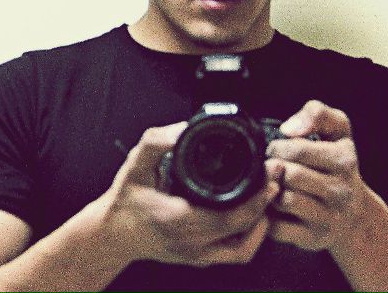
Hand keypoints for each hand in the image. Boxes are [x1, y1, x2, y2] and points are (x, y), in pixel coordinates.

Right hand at [104, 122, 282, 266]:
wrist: (112, 233)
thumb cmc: (126, 199)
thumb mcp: (135, 163)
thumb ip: (157, 142)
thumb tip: (184, 129)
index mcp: (179, 221)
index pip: (232, 217)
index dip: (258, 196)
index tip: (269, 172)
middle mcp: (191, 245)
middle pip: (246, 233)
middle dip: (266, 203)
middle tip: (275, 177)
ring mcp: (196, 256)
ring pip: (245, 250)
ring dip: (261, 223)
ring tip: (267, 194)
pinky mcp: (199, 259)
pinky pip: (235, 254)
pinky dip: (250, 236)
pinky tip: (252, 214)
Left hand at [265, 100, 368, 251]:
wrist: (354, 213)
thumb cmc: (336, 163)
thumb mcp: (337, 130)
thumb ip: (316, 113)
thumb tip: (289, 128)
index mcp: (344, 160)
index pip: (298, 150)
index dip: (278, 147)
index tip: (276, 149)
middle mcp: (341, 191)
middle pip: (289, 175)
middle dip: (272, 167)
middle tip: (270, 166)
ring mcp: (328, 219)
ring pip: (283, 201)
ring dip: (270, 191)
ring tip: (272, 184)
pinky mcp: (313, 239)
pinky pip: (278, 228)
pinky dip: (268, 216)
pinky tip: (272, 206)